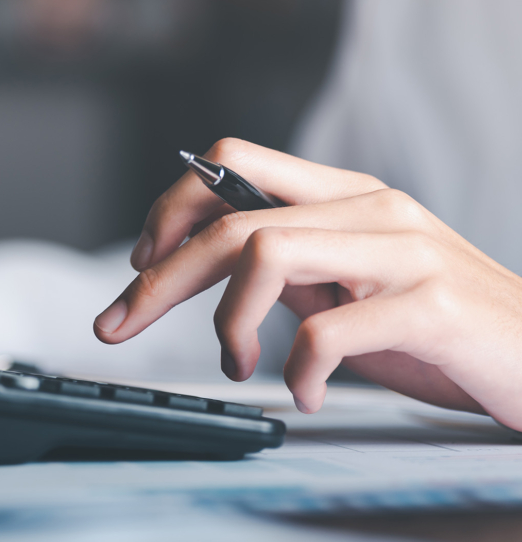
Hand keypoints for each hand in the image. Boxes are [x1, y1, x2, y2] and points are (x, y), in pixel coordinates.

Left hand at [94, 138, 521, 428]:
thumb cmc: (438, 328)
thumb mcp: (350, 285)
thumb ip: (291, 265)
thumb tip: (209, 264)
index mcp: (345, 195)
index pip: (234, 165)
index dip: (172, 208)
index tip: (140, 263)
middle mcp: (371, 207)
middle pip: (231, 219)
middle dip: (160, 277)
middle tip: (121, 323)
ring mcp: (403, 251)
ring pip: (266, 252)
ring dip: (228, 321)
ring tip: (237, 363)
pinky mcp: (430, 306)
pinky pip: (326, 329)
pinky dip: (297, 371)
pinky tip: (305, 393)